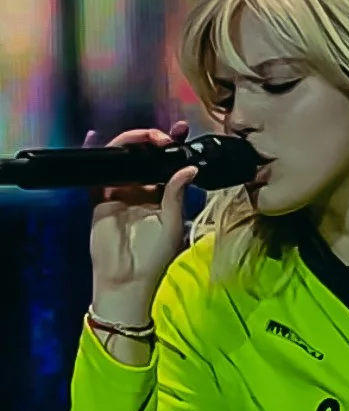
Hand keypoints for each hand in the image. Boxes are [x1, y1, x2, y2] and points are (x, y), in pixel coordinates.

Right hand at [88, 121, 198, 314]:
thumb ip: (176, 194)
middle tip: (165, 136)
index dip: (173, 147)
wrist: (127, 278)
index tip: (182, 132)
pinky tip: (96, 139)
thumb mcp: (172, 223)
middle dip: (153, 141)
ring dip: (132, 144)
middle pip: (144, 157)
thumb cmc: (154, 256)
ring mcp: (120, 192)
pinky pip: (97, 173)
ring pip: (123, 159)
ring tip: (145, 138)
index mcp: (162, 195)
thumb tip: (189, 168)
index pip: (167, 164)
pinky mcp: (100, 197)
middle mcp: (141, 190)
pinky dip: (97, 155)